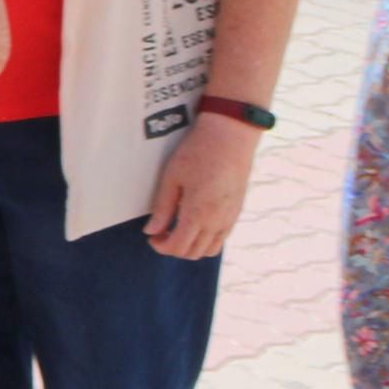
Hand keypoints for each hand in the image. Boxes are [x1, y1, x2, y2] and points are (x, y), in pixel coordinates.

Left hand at [144, 112, 258, 260]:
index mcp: (198, 213)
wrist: (231, 136)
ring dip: (191, 246)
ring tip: (178, 229)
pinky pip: (222, 237)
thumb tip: (151, 231)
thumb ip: (162, 208)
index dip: (161, 247)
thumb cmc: (198, 152)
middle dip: (174, 248)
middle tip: (161, 233)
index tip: (152, 237)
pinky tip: (196, 223)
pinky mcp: (237, 211)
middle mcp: (217, 221)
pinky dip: (206, 239)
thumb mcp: (172, 178)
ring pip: (210, 249)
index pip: (178, 246)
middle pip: (193, 252)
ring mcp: (230, 218)